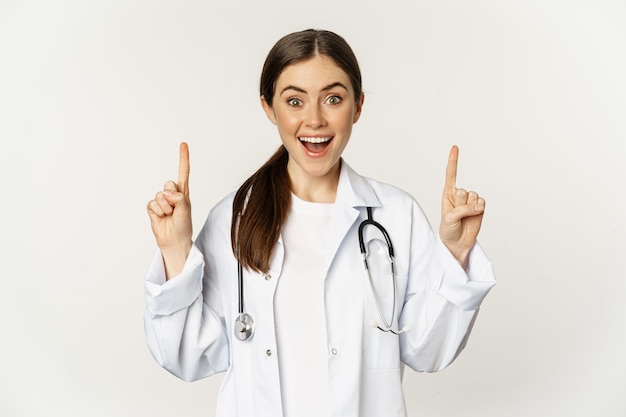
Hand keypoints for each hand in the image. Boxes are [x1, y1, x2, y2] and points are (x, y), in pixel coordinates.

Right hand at [147, 142, 191, 277]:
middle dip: (172, 197)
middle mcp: (173, 194)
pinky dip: (157, 212)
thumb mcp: (185, 211)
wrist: (173, 241)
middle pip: (168, 184)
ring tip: (169, 216)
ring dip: (165, 208)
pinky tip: (161, 217)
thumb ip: (179, 198)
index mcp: (184, 192)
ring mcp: (162, 201)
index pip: (183, 172)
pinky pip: (151, 204)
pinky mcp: (152, 208)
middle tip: (175, 210)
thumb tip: (168, 192)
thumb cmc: (183, 226)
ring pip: (159, 196)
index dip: (183, 158)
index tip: (183, 144)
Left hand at [439, 145, 484, 266]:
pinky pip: (482, 202)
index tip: (455, 147)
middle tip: (458, 214)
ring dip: (469, 208)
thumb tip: (480, 206)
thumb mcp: (449, 219)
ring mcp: (471, 200)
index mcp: (448, 194)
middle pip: (463, 191)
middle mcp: (459, 194)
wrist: (457, 242)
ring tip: (464, 217)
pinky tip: (474, 216)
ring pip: (474, 197)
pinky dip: (478, 210)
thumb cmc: (448, 230)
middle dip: (461, 204)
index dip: (453, 161)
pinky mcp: (480, 206)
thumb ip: (462, 209)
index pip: (451, 174)